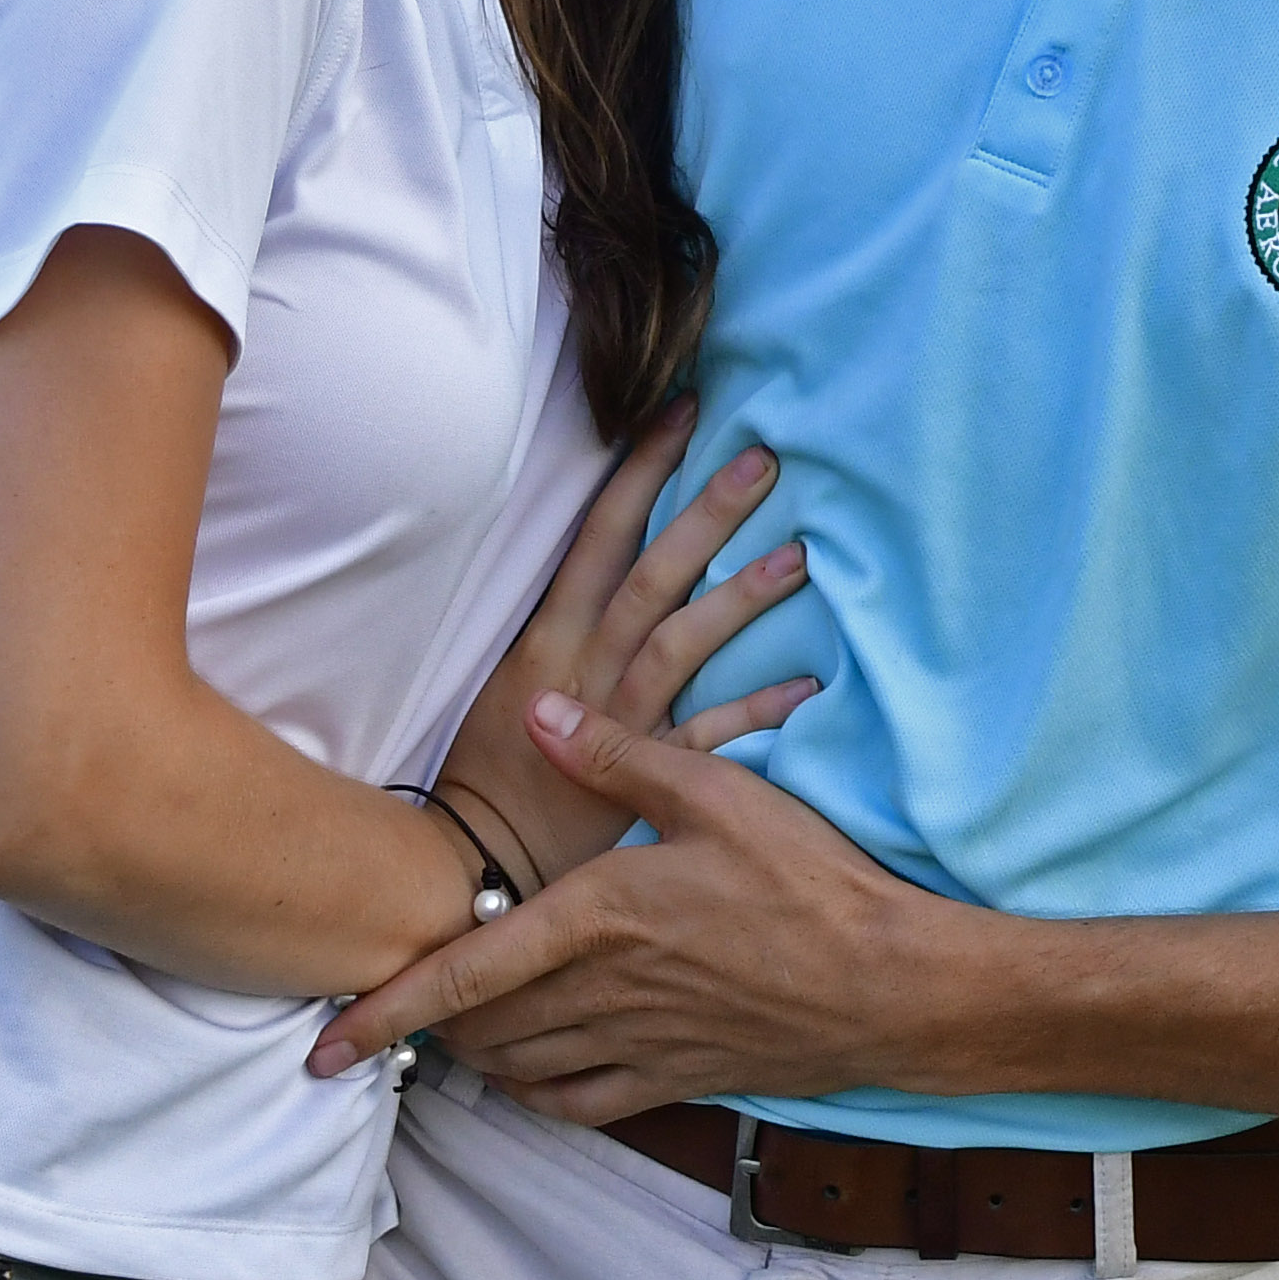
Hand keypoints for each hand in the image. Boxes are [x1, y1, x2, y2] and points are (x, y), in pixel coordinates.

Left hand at [315, 692, 975, 1118]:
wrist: (888, 983)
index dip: (385, 1010)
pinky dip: (535, 1094)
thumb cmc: (808, 880)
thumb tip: (537, 711)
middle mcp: (602, 993)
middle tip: (385, 1006)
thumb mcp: (717, 793)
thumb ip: (618, 755)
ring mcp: (637, 1045)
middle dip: (423, 1026)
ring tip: (446, 1031)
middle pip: (478, 1029)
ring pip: (520, 1066)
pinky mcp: (674, 1078)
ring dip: (472, 1054)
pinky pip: (578, 1105)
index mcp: (598, 918)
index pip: (466, 975)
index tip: (323, 1043)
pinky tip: (524, 1074)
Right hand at [434, 403, 817, 898]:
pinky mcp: (644, 777)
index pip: (597, 535)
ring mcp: (618, 721)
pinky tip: (806, 686)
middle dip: (706, 515)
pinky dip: (757, 711)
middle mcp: (585, 668)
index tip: (682, 411)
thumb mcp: (505, 679)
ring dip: (740, 598)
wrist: (472, 867)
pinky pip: (710, 736)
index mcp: (547, 637)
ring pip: (684, 643)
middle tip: (764, 461)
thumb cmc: (485, 770)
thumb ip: (557, 624)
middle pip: (653, 575)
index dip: (639, 471)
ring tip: (799, 558)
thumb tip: (604, 562)